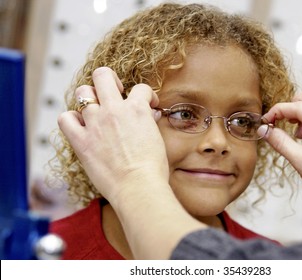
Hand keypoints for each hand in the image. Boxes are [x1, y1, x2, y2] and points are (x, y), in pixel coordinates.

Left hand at [57, 67, 168, 201]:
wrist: (138, 188)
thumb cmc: (152, 169)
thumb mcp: (157, 140)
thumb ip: (150, 123)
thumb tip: (150, 115)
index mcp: (137, 109)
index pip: (141, 89)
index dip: (147, 96)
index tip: (148, 106)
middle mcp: (114, 111)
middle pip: (103, 76)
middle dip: (110, 80)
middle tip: (116, 93)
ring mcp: (95, 124)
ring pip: (82, 92)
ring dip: (90, 98)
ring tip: (97, 109)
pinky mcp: (81, 141)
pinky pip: (65, 119)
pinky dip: (71, 119)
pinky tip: (81, 125)